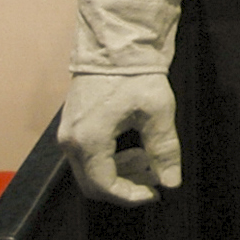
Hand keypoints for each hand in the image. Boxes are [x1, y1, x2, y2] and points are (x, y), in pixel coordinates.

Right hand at [59, 71, 182, 205]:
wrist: (116, 44)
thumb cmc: (137, 74)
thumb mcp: (158, 112)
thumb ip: (164, 150)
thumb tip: (171, 182)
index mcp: (89, 141)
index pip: (105, 186)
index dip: (131, 196)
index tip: (156, 194)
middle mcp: (71, 142)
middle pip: (94, 184)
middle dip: (126, 186)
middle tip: (155, 180)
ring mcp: (69, 134)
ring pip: (91, 171)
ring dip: (120, 173)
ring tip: (150, 162)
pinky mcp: (73, 127)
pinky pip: (89, 156)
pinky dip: (112, 160)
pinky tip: (136, 150)